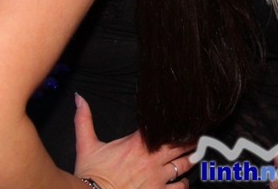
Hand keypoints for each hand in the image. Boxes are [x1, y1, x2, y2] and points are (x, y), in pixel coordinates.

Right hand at [73, 94, 193, 187]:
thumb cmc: (91, 175)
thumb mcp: (86, 145)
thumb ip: (84, 120)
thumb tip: (79, 98)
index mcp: (138, 143)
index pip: (164, 128)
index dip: (176, 123)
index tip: (185, 120)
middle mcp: (152, 159)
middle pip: (181, 145)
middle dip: (190, 140)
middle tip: (198, 136)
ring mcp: (157, 178)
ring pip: (184, 165)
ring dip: (189, 160)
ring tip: (194, 156)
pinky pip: (180, 188)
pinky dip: (183, 184)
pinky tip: (182, 181)